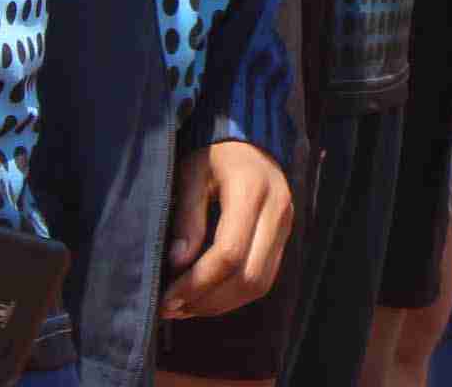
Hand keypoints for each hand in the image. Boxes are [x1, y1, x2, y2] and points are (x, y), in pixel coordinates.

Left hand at [158, 140, 293, 319]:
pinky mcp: (284, 237)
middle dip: (207, 301)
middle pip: (249, 277)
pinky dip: (233, 295)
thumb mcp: (191, 175)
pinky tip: (205, 295)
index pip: (229, 253)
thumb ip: (186, 217)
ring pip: (259, 284)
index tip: (165, 299)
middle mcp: (277, 211)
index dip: (196, 284)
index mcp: (253, 191)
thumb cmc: (214, 156)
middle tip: (170, 308)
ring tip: (184, 306)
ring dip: (220, 304)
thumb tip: (177, 263)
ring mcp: (286, 226)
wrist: (250, 143)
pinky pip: (264, 278)